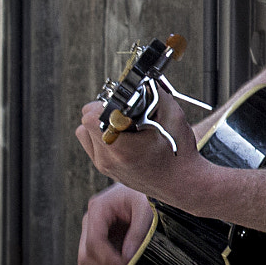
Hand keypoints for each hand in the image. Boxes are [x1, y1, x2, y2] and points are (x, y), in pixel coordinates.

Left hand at [75, 92, 200, 203]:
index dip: (105, 104)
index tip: (121, 106)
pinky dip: (101, 135)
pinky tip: (122, 136)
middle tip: (123, 113)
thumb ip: (157, 94)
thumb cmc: (179, 155)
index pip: (90, 117)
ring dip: (98, 124)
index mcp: (122, 148)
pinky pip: (90, 145)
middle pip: (85, 122)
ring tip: (121, 125)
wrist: (182, 183)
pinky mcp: (104, 169)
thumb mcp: (175, 118)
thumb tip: (144, 80)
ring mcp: (104, 166)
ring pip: (83, 133)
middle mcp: (107, 159)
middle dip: (102, 112)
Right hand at [77, 183, 151, 264]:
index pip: (94, 242)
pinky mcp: (98, 238)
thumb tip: (127, 257)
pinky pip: (92, 261)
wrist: (144, 185)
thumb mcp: (146, 209)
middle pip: (85, 255)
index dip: (108, 259)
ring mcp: (92, 230)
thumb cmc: (145, 193)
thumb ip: (137, 232)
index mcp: (99, 208)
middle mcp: (90, 220)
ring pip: (84, 261)